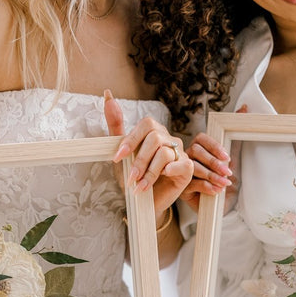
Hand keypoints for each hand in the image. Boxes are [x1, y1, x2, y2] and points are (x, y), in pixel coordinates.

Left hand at [106, 90, 193, 216]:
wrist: (142, 201)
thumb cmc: (132, 176)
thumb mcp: (120, 152)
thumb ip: (116, 125)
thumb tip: (107, 95)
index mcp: (154, 132)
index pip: (146, 125)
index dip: (131, 141)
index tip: (117, 158)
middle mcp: (168, 139)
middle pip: (155, 139)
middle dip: (140, 160)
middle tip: (131, 177)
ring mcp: (180, 153)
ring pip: (165, 153)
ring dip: (149, 172)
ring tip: (140, 186)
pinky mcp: (187, 169)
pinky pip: (182, 163)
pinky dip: (170, 170)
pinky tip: (162, 178)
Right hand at [180, 105, 244, 213]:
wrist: (222, 204)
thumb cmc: (224, 179)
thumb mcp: (231, 158)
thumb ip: (235, 137)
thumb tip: (244, 108)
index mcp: (199, 147)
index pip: (201, 139)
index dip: (214, 146)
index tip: (227, 156)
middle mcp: (188, 157)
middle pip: (196, 152)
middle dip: (213, 162)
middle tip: (228, 172)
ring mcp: (183, 172)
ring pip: (193, 168)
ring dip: (211, 175)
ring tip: (224, 183)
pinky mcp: (182, 188)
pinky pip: (191, 184)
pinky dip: (205, 187)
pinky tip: (216, 190)